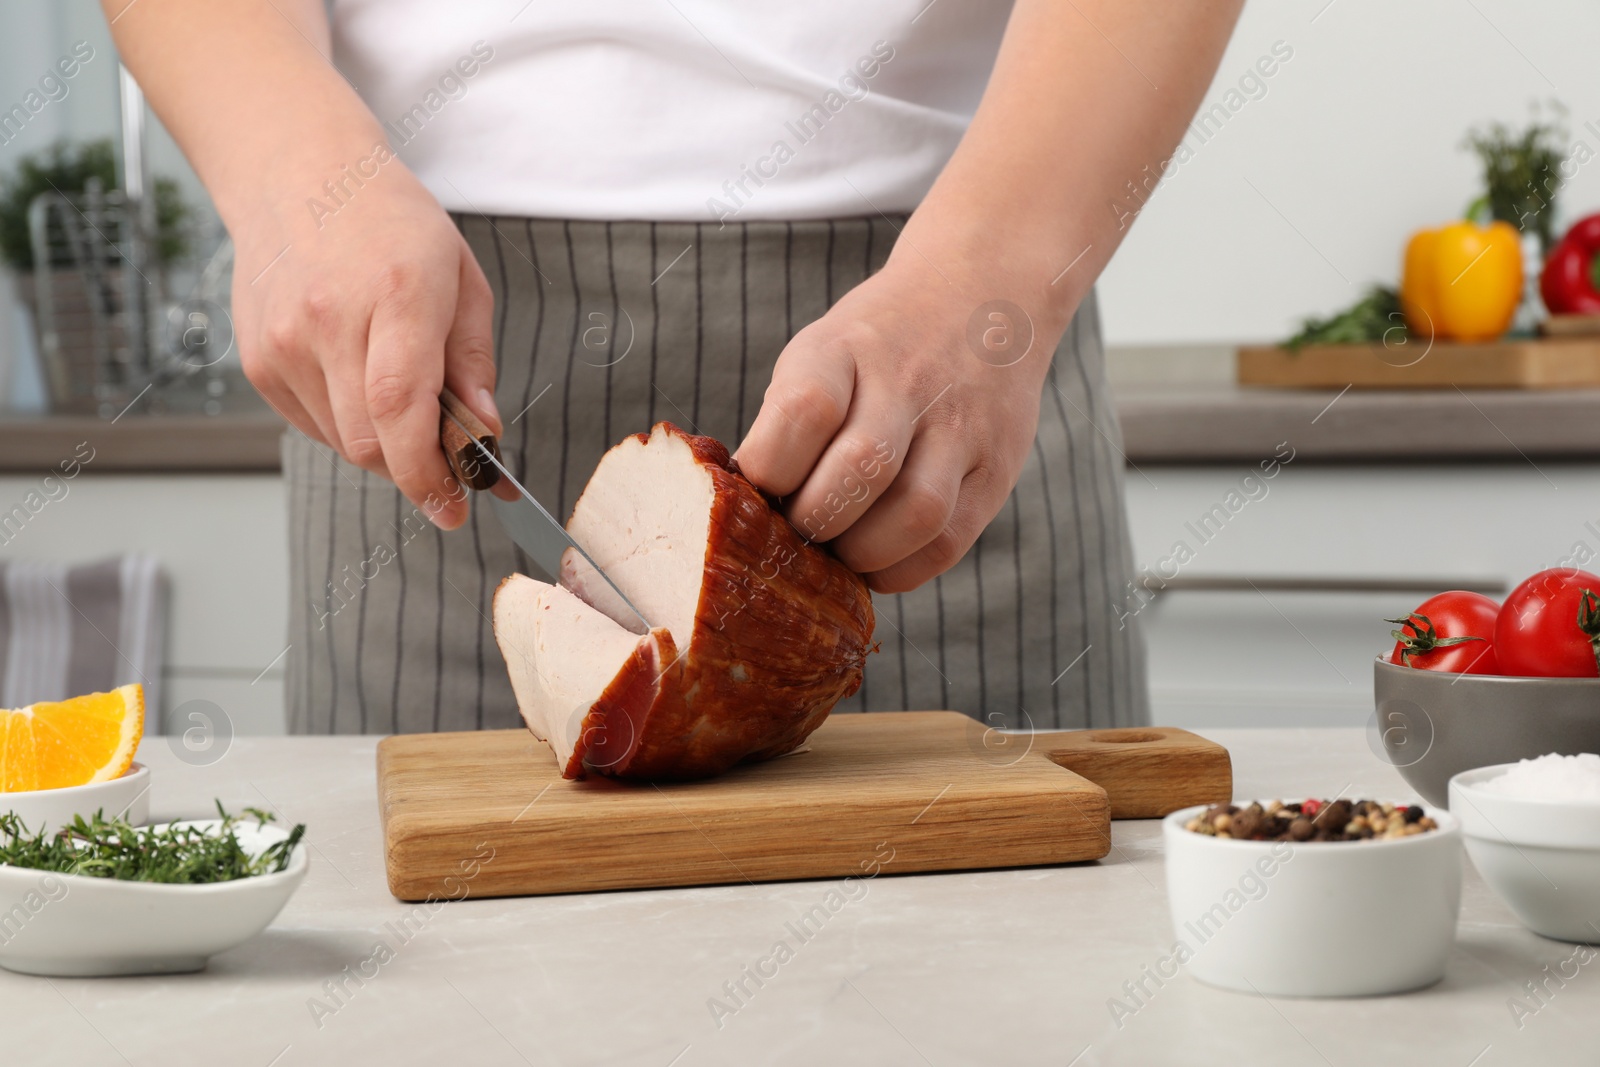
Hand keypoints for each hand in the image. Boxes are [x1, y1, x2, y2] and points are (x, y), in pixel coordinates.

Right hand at [233, 163, 509, 527]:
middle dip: (415, 469)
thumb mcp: (461, 279)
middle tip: (447, 463)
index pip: (402, 409)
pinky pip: (313, 426)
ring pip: (343, 443)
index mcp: (395, 295)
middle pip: (371, 444)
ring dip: (384, 446)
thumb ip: (474, 363)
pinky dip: (348, 425)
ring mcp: (284, 344)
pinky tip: (359, 381)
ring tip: (402, 398)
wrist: (297, 176)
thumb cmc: (390, 222)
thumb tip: (484, 432)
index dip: (428, 472)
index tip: (455, 505)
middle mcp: (328, 322)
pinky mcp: (258, 362)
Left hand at [735, 254, 1066, 593]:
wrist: (979, 297)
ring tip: (840, 551)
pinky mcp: (996, 470)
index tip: (761, 492)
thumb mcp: (820, 352)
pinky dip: (902, 569)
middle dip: (815, 523)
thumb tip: (749, 513)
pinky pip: (948, 542)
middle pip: (861, 469)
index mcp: (845, 346)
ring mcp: (962, 426)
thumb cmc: (874, 349)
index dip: (771, 470)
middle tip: (798, 532)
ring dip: (863, 554)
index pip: (805, 410)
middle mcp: (909, 382)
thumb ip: (787, 423)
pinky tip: (878, 558)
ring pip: (916, 513)